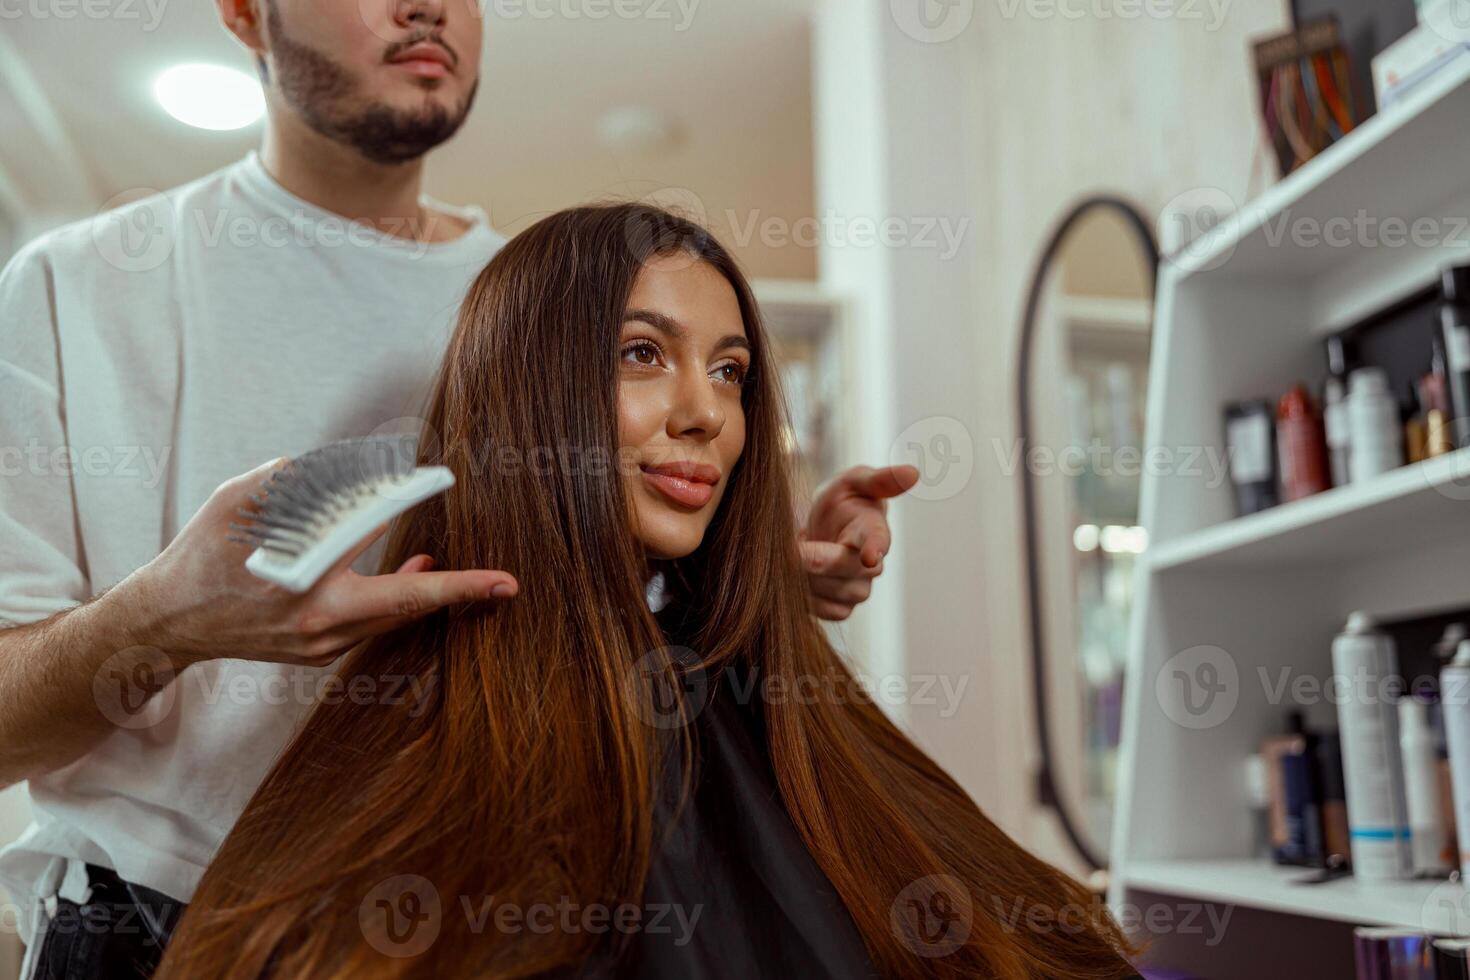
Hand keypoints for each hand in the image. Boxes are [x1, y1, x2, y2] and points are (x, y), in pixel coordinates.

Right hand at [119, 456, 518, 669]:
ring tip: (451, 570)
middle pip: (407, 608)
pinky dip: (394, 603)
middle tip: (504, 585)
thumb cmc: (202, 557)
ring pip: (393, 619)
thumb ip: (296, 482)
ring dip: (426, 592)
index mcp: (307, 587)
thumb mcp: (240, 503)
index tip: (498, 577)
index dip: (449, 574)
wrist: (167, 623)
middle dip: (458, 592)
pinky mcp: (318, 654)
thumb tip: (349, 469)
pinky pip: (373, 626)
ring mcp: (321, 646)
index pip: (392, 573)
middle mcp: (320, 625)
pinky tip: (412, 576)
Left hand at [799, 464, 918, 620]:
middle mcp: (872, 564)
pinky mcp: (842, 608)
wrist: (819, 532)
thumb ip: (877, 479)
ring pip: (834, 593)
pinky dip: (808, 599)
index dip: (875, 547)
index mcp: (874, 529)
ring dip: (808, 577)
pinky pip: (825, 611)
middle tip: (791, 548)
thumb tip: (913, 472)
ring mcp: (859, 589)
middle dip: (816, 560)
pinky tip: (798, 579)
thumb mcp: (851, 483)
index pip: (878, 539)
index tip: (870, 555)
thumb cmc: (840, 503)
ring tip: (792, 557)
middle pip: (846, 569)